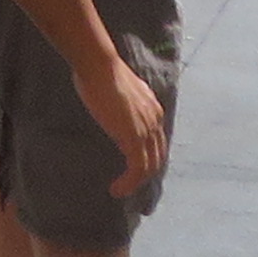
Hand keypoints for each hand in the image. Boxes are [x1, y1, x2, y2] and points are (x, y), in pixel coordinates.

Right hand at [72, 50, 169, 201]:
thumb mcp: (118, 90)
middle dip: (145, 174)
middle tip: (129, 184)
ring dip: (136, 183)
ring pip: (149, 166)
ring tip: (121, 190)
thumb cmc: (100, 71)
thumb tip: (114, 109)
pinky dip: (129, 183)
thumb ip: (122, 104)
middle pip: (157, 156)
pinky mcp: (134, 139)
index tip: (135, 167)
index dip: (148, 156)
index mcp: (152, 108)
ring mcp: (147, 130)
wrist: (99, 66)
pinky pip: (137, 169)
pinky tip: (116, 189)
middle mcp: (155, 120)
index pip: (157, 140)